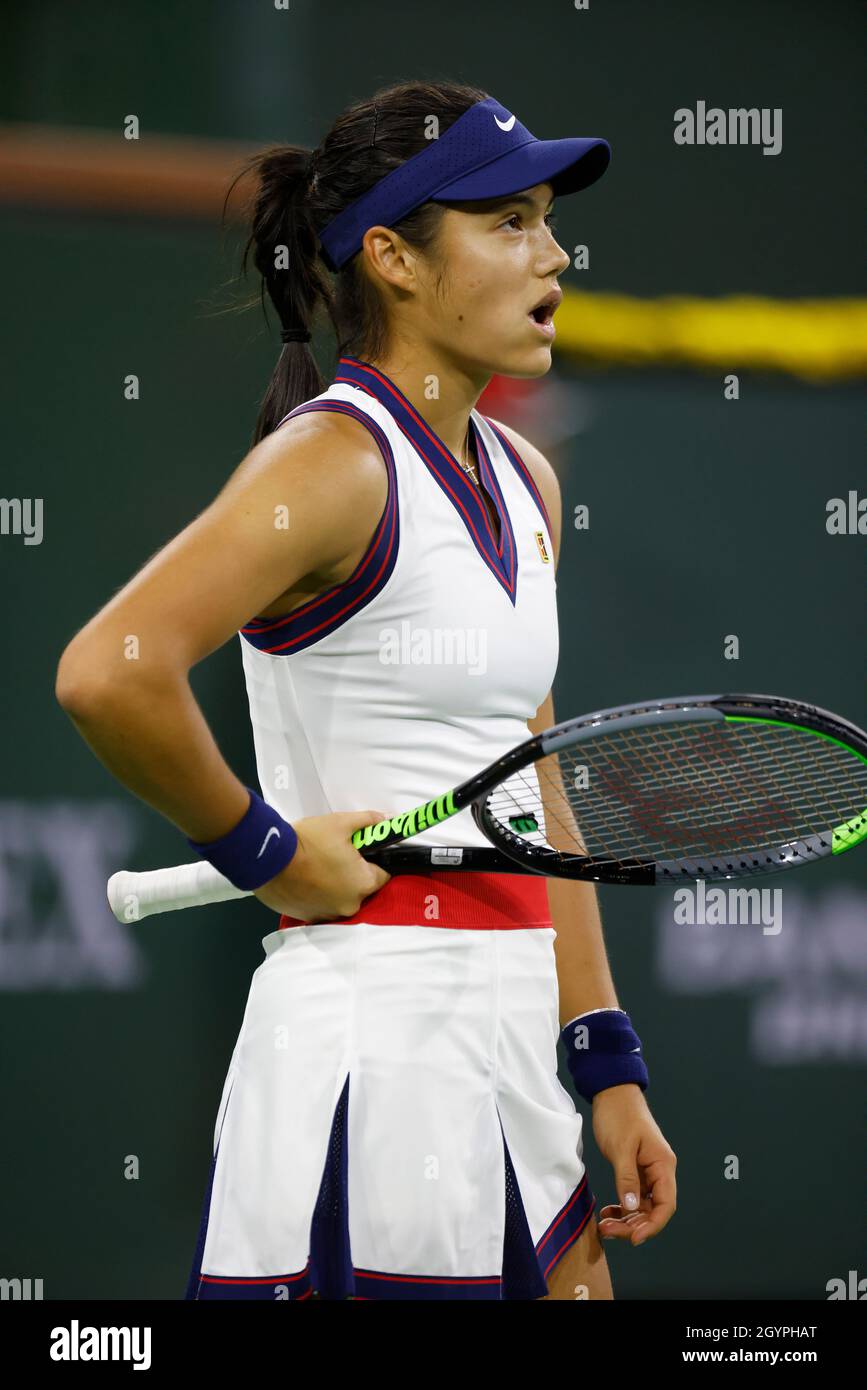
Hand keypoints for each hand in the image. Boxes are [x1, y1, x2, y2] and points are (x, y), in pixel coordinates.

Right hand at [253, 809, 390, 921]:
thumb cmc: (307, 842)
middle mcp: (349, 905)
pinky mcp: (307, 917)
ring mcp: (327, 914)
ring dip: (335, 886)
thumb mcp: (340, 823)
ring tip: (318, 866)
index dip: (375, 861)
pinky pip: (320, 905)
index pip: (383, 874)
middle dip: (353, 874)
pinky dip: (317, 894)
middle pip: (361, 889)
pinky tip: (306, 878)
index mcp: (363, 884)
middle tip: (337, 856)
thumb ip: (367, 821)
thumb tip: (384, 820)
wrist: (268, 858)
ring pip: (340, 898)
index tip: (363, 853)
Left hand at [590, 1084, 676, 1247]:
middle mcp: (659, 1171)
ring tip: (605, 1224)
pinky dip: (622, 1206)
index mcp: (663, 1164)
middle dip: (633, 1224)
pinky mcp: (635, 1170)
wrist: (612, 1093)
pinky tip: (608, 1211)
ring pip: (642, 1205)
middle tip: (609, 1230)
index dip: (652, 1224)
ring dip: (626, 1218)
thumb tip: (632, 1207)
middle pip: (653, 1209)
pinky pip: (633, 1196)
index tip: (633, 1237)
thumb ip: (627, 1178)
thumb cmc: (619, 1114)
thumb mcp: (621, 1147)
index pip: (665, 1204)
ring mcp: (647, 1171)